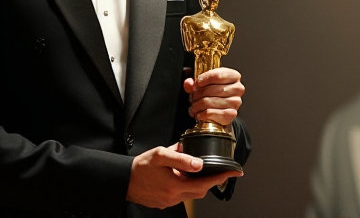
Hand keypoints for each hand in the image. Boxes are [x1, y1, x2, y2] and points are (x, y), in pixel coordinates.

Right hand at [126, 143, 242, 208]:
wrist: (123, 180)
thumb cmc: (141, 166)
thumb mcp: (161, 155)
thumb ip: (181, 158)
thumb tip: (200, 163)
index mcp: (175, 185)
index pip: (205, 183)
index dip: (222, 177)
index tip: (235, 172)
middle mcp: (174, 197)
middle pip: (201, 191)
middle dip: (211, 181)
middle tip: (219, 170)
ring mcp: (169, 202)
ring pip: (192, 194)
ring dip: (198, 184)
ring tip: (197, 171)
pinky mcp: (164, 203)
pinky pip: (182, 196)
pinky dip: (187, 187)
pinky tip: (182, 177)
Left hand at [183, 67, 244, 125]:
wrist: (219, 111)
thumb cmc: (211, 93)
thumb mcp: (202, 83)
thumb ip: (193, 81)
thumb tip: (188, 83)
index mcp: (233, 76)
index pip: (218, 75)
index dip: (206, 78)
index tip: (198, 82)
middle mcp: (238, 88)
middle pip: (212, 89)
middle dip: (198, 94)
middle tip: (193, 97)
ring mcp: (236, 102)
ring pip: (210, 102)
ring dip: (198, 105)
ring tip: (195, 106)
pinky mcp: (232, 114)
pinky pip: (212, 113)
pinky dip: (202, 114)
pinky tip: (199, 114)